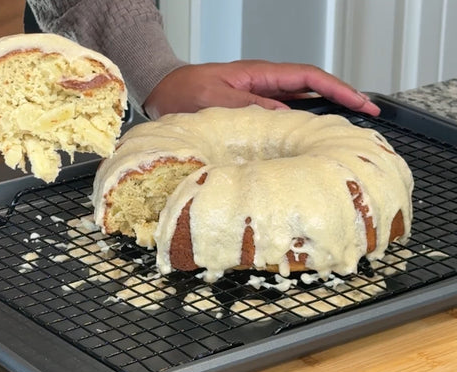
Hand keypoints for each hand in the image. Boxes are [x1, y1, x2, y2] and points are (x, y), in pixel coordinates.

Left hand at [143, 60, 379, 118]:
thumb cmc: (185, 91)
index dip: (338, 88)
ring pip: (303, 99)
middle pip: (313, 86)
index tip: (361, 101)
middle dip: (342, 96)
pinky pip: (286, 111)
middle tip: (368, 112)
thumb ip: (249, 107)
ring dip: (327, 109)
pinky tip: (313, 132)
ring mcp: (262, 95)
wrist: (166, 90)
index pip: (309, 76)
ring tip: (350, 123)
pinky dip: (304, 119)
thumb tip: (285, 116)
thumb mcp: (216, 99)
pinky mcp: (255, 108)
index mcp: (260, 74)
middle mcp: (265, 83)